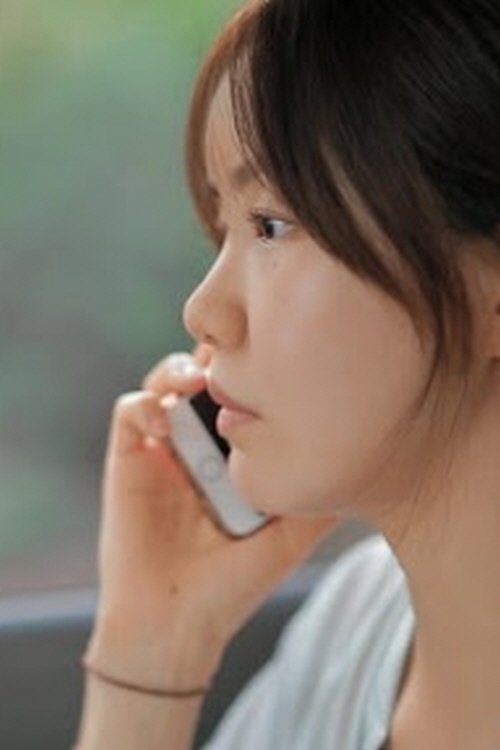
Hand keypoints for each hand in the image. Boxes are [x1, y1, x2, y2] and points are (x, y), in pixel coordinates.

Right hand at [87, 342, 341, 683]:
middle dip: (222, 353)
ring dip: (183, 369)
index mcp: (236, 453)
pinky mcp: (129, 457)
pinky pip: (132, 410)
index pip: (247, 392)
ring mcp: (164, 447)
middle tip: (240, 345)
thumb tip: (375, 460)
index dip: (260, 367)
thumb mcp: (292, 535)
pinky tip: (170, 418)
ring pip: (168, 381)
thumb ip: (323, 497)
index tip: (282, 355)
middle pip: (208, 375)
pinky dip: (149, 403)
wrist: (179, 625)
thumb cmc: (236, 583)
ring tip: (202, 376)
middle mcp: (200, 442)